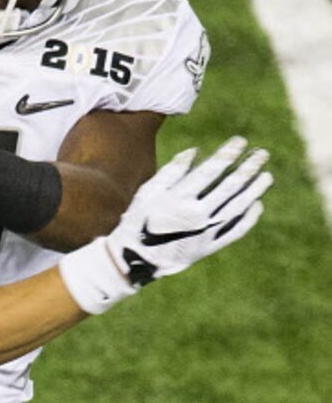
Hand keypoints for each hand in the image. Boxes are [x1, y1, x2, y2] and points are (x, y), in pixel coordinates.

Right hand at [109, 137, 270, 286]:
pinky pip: (235, 231)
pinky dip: (249, 218)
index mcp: (179, 199)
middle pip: (230, 187)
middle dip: (248, 167)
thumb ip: (172, 171)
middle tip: (262, 154)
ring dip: (255, 190)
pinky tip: (257, 205)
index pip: (211, 171)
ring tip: (266, 176)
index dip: (228, 154)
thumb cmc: (139, 220)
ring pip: (238, 207)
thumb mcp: (148, 192)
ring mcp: (206, 233)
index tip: (241, 141)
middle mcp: (197, 215)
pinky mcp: (209, 247)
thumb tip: (196, 151)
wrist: (135, 260)